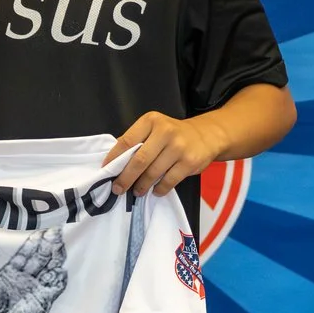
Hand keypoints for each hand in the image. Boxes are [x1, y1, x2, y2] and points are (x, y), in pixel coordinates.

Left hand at [0, 232, 66, 312]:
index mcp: (11, 274)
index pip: (25, 254)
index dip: (33, 242)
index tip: (42, 229)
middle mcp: (25, 280)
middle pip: (40, 258)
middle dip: (48, 244)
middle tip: (56, 230)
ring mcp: (34, 289)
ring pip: (49, 269)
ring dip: (55, 257)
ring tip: (62, 243)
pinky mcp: (42, 301)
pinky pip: (54, 288)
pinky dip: (59, 280)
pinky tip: (62, 270)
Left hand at [109, 111, 223, 195]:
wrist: (207, 135)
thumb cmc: (173, 135)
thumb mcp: (154, 129)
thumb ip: (137, 141)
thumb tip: (115, 162)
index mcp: (151, 121)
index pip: (127, 141)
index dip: (114, 158)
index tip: (106, 171)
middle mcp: (165, 132)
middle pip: (139, 160)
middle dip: (126, 178)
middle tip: (118, 189)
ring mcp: (179, 147)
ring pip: (153, 172)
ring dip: (142, 186)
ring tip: (137, 191)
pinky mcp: (189, 162)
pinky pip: (169, 181)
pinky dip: (159, 189)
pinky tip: (155, 191)